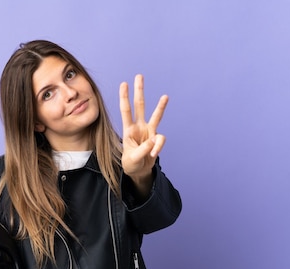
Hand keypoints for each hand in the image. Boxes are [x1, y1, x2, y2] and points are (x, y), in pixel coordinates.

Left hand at [119, 74, 168, 190]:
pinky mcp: (157, 139)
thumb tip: (155, 139)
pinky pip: (160, 140)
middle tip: (139, 76)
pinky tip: (153, 154)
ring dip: (160, 106)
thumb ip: (143, 149)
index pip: (126, 111)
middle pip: (139, 106)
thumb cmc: (131, 163)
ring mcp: (149, 132)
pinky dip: (157, 147)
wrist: (139, 171)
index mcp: (128, 130)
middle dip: (139, 91)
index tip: (124, 84)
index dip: (124, 98)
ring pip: (156, 116)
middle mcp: (139, 127)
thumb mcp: (132, 159)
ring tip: (165, 96)